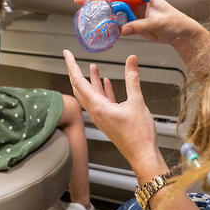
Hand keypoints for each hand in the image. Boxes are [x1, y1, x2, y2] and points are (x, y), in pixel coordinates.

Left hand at [62, 50, 160, 168]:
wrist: (142, 155)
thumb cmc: (138, 135)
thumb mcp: (137, 102)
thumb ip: (132, 79)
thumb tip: (131, 60)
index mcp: (98, 107)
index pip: (79, 81)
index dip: (72, 65)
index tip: (67, 54)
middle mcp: (96, 112)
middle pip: (80, 88)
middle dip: (76, 72)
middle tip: (72, 59)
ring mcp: (101, 117)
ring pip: (91, 95)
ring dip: (91, 80)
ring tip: (92, 67)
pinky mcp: (109, 120)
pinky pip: (101, 101)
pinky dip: (102, 90)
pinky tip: (107, 83)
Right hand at [74, 0, 202, 45]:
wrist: (179, 33)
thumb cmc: (174, 21)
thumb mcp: (158, 22)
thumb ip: (139, 25)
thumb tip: (123, 29)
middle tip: (80, 0)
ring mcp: (131, 9)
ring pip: (110, 5)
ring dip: (97, 7)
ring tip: (82, 10)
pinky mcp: (131, 20)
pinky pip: (115, 19)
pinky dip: (105, 21)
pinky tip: (96, 23)